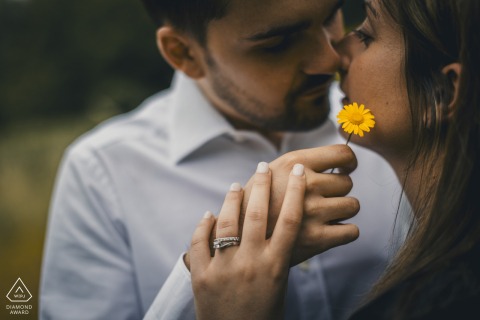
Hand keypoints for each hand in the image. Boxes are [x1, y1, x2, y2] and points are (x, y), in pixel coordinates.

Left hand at [190, 162, 305, 319]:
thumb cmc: (263, 316)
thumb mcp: (279, 287)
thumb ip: (278, 258)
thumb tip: (280, 230)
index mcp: (275, 266)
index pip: (291, 220)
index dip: (296, 192)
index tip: (300, 172)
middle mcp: (251, 262)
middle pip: (260, 213)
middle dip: (263, 185)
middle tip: (265, 166)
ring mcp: (224, 267)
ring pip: (228, 222)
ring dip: (233, 199)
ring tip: (238, 184)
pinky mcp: (202, 275)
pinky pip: (200, 241)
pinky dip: (204, 224)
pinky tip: (209, 213)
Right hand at [243, 144, 359, 264]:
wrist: (237, 238)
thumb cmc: (255, 202)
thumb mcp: (269, 171)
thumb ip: (301, 163)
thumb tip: (340, 157)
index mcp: (295, 163)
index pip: (343, 153)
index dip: (349, 161)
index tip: (345, 169)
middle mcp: (305, 185)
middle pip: (347, 182)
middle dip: (338, 190)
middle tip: (321, 198)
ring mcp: (312, 212)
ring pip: (352, 205)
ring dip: (342, 210)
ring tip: (324, 214)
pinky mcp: (317, 239)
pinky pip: (351, 231)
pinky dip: (345, 231)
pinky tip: (330, 230)